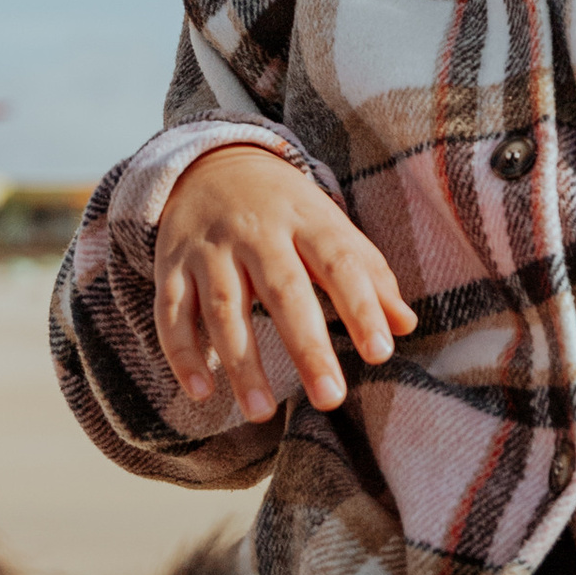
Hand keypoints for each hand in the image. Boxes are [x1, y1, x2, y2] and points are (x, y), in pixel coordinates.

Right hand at [149, 149, 415, 422]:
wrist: (212, 162)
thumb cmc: (285, 210)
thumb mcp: (329, 226)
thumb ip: (369, 274)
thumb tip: (405, 326)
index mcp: (305, 219)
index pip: (339, 262)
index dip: (362, 307)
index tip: (381, 353)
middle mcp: (255, 232)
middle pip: (282, 290)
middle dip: (307, 347)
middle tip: (331, 398)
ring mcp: (209, 250)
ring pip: (223, 308)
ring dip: (241, 363)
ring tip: (261, 412)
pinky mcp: (170, 266)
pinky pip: (171, 313)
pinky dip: (182, 354)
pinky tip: (201, 392)